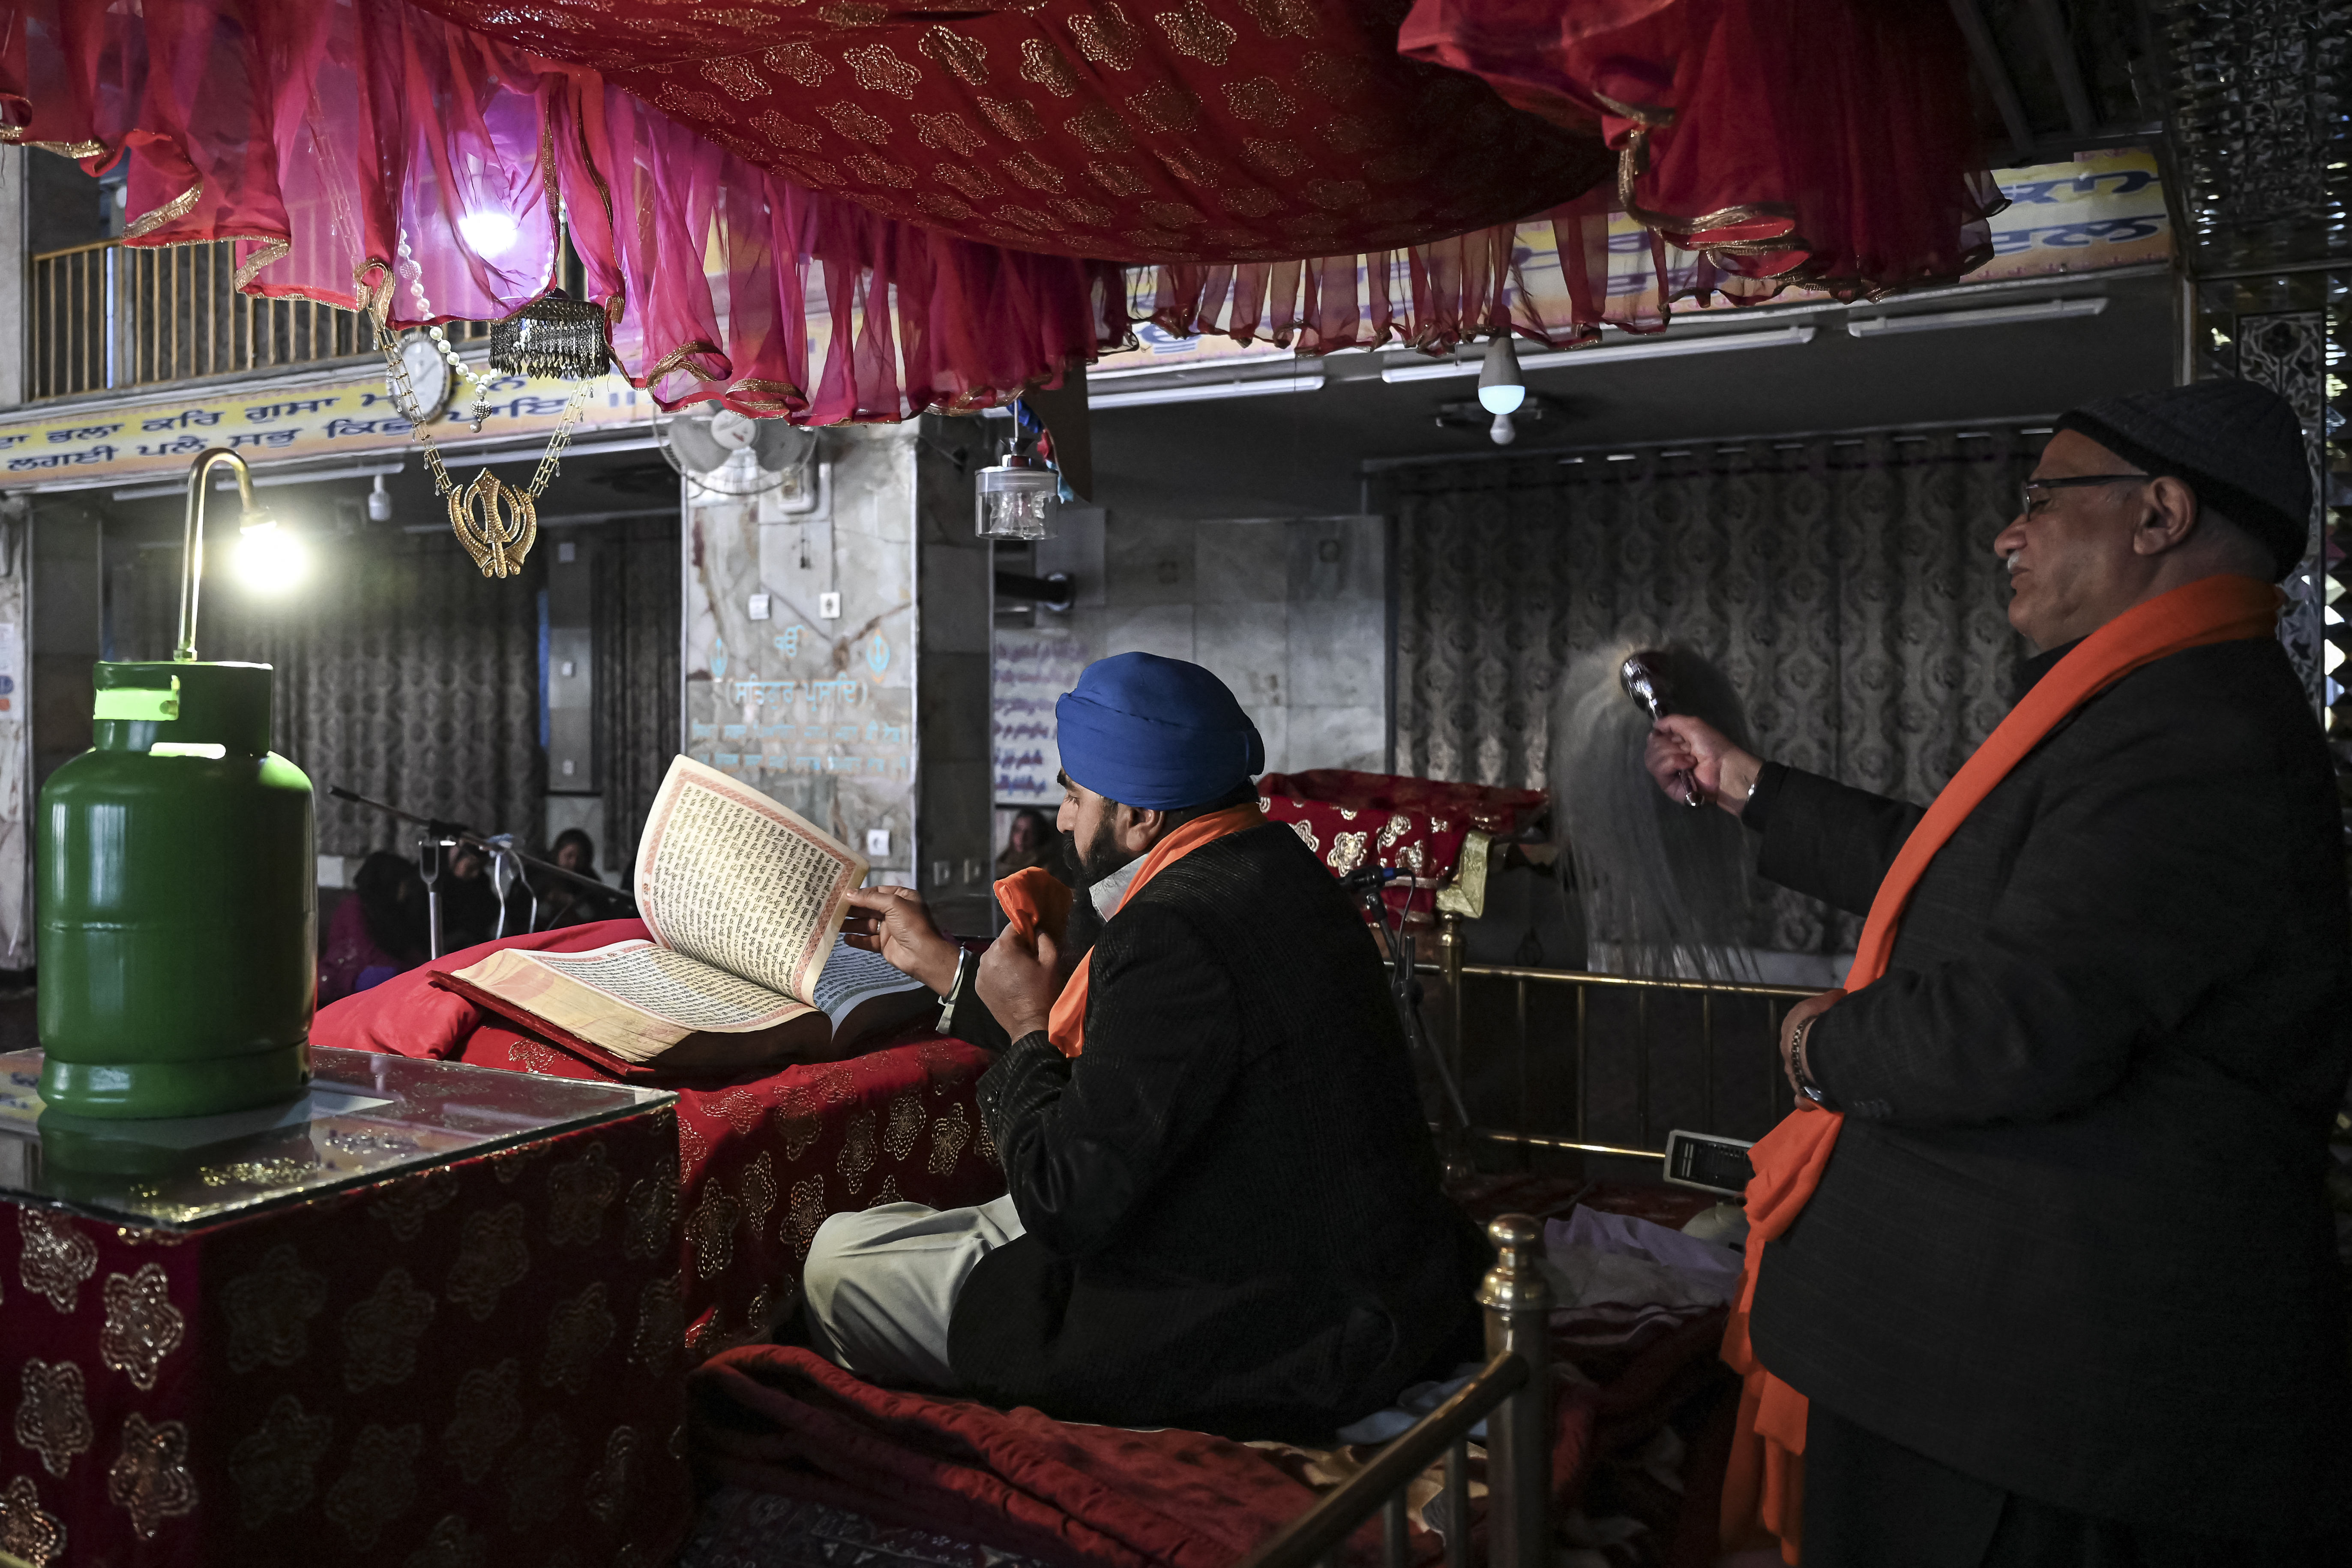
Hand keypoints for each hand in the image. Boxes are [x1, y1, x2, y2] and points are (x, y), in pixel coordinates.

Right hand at [840, 885, 961, 993]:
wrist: (923, 955)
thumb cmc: (911, 924)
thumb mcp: (893, 904)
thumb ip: (870, 899)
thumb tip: (848, 893)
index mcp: (901, 898)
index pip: (877, 891)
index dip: (860, 893)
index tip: (842, 893)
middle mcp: (895, 911)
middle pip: (869, 908)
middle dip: (853, 908)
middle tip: (832, 908)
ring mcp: (889, 928)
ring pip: (866, 924)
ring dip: (851, 924)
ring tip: (834, 923)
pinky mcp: (884, 944)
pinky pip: (868, 940)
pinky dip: (857, 939)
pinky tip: (845, 938)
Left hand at [977, 925, 1063, 1042]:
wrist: (1029, 1025)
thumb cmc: (1042, 992)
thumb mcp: (1051, 962)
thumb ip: (1044, 939)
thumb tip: (1037, 931)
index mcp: (1003, 947)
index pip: (1013, 927)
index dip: (1026, 931)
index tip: (1034, 941)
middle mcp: (986, 956)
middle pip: (1003, 942)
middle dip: (1015, 947)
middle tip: (1029, 960)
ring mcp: (980, 973)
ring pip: (995, 957)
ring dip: (1006, 960)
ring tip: (1019, 974)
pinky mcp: (978, 986)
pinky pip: (989, 971)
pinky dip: (998, 973)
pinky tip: (1009, 984)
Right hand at [1645, 715, 1764, 815]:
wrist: (1724, 767)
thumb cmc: (1712, 746)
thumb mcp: (1693, 724)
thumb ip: (1671, 721)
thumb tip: (1655, 725)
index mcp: (1673, 745)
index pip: (1653, 738)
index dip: (1659, 735)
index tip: (1670, 735)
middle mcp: (1667, 758)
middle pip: (1650, 748)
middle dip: (1668, 744)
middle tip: (1686, 748)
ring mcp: (1667, 773)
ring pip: (1651, 758)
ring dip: (1671, 754)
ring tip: (1690, 758)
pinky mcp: (1667, 786)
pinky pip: (1658, 770)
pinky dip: (1673, 763)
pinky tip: (1687, 765)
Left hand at [1778, 989, 1844, 1097]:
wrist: (1813, 1047)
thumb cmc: (1819, 1020)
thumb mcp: (1826, 1002)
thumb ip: (1831, 999)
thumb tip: (1839, 995)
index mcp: (1789, 1028)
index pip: (1799, 1030)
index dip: (1812, 1031)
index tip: (1825, 1033)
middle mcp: (1786, 1050)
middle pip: (1799, 1053)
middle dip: (1810, 1055)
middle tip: (1829, 1058)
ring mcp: (1792, 1071)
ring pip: (1801, 1075)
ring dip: (1812, 1076)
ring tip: (1829, 1078)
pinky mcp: (1800, 1090)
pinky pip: (1804, 1098)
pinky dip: (1810, 1100)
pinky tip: (1818, 1102)